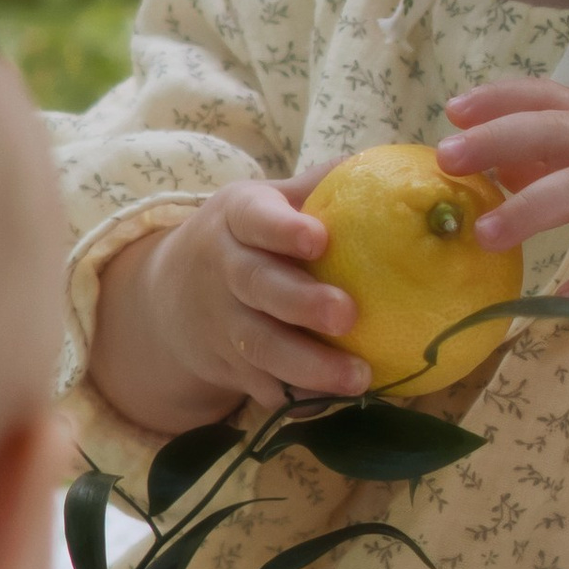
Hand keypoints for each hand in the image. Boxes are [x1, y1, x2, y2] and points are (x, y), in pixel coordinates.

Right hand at [91, 174, 369, 429]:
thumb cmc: (248, 238)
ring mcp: (224, 325)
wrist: (172, 298)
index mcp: (236, 219)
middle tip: (347, 314)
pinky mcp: (232, 369)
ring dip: (309, 366)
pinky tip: (342, 404)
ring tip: (359, 378)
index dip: (282, 231)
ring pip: (261, 346)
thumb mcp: (268, 201)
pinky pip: (266, 387)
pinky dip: (301, 398)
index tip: (318, 239)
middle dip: (300, 303)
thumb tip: (395, 165)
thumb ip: (322, 186)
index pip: (253, 219)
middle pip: (256, 286)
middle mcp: (223, 271)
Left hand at [438, 82, 568, 316]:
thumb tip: (487, 158)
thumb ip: (552, 164)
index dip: (502, 97)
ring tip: (486, 236)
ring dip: (531, 207)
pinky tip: (566, 298)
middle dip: (499, 139)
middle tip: (447, 159)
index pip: (551, 96)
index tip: (453, 110)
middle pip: (559, 130)